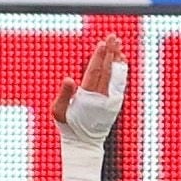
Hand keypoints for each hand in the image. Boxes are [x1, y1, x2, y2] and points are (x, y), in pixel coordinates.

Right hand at [51, 35, 127, 180]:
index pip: (95, 72)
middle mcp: (102, 97)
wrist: (84, 143)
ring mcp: (111, 100)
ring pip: (116, 75)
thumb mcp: (59, 112)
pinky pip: (120, 83)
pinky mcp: (115, 103)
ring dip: (117, 59)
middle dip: (111, 52)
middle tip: (113, 37)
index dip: (99, 57)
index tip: (103, 43)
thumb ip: (64, 95)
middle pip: (108, 69)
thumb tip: (69, 79)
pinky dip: (121, 70)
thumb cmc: (68, 125)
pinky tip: (121, 61)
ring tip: (119, 44)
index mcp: (88, 96)